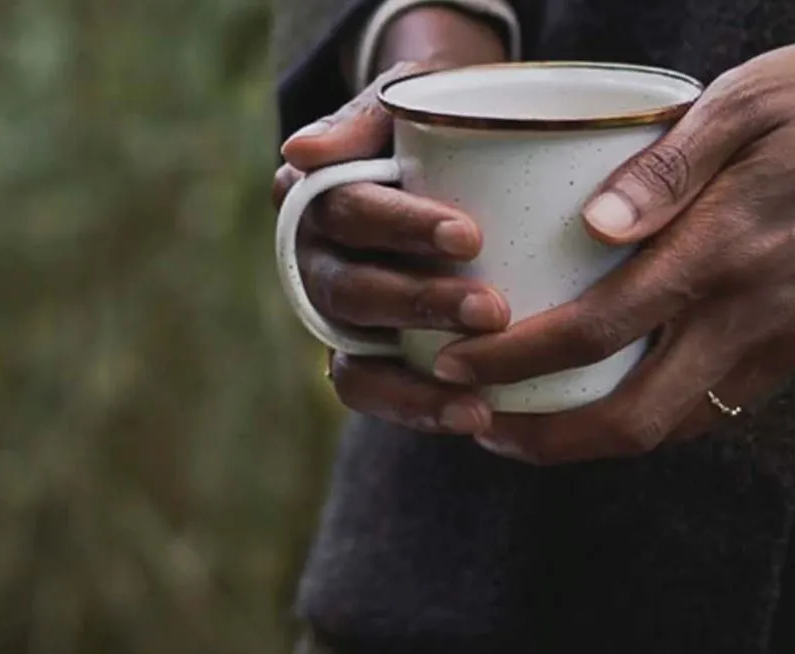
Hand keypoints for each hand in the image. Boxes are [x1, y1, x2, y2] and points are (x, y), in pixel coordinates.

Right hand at [278, 13, 511, 437]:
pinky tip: (474, 416)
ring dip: (416, 383)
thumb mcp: (405, 96)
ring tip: (479, 401)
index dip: (403, 228)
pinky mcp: (359, 361)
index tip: (469, 237)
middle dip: (421, 304)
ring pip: (355, 362)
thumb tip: (300, 152)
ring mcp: (334, 321)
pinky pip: (373, 396)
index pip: (350, 211)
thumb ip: (365, 115)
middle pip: (353, 291)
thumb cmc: (428, 125)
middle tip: (494, 311)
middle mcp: (311, 263)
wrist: (442, 157)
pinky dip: (419, 410)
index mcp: (311, 195)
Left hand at [427, 33, 794, 463]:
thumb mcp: (749, 100)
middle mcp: (746, 317)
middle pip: (627, 421)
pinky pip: (706, 410)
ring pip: (667, 430)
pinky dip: (644, 419)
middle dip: (543, 442)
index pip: (594, 331)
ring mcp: (775, 345)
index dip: (514, 361)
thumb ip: (664, 167)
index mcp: (721, 252)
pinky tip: (606, 400)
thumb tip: (592, 226)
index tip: (459, 364)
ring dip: (588, 443)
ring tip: (528, 426)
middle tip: (482, 429)